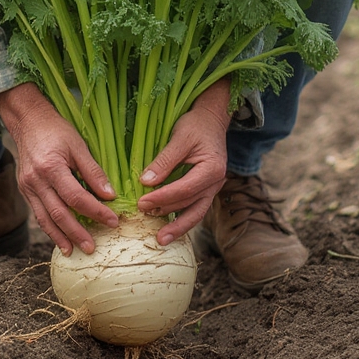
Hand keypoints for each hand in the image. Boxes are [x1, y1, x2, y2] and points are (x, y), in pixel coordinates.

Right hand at [0, 83, 118, 255]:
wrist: (28, 122)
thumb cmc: (56, 130)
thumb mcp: (78, 145)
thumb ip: (93, 171)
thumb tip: (110, 195)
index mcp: (51, 168)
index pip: (76, 197)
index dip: (95, 211)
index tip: (113, 221)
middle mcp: (36, 181)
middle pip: (58, 214)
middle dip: (76, 233)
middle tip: (92, 248)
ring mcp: (27, 187)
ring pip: (44, 219)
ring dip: (59, 237)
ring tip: (73, 251)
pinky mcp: (25, 190)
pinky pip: (38, 213)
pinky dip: (49, 228)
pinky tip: (59, 237)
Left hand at [136, 77, 229, 245]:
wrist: (212, 120)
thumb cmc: (196, 125)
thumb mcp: (179, 138)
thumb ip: (164, 161)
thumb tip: (146, 182)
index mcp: (212, 169)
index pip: (184, 189)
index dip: (162, 197)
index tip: (141, 202)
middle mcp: (216, 183)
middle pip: (191, 205)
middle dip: (167, 214)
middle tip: (144, 219)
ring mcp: (213, 188)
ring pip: (196, 212)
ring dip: (178, 226)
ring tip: (161, 239)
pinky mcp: (207, 190)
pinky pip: (195, 208)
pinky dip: (182, 218)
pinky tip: (169, 227)